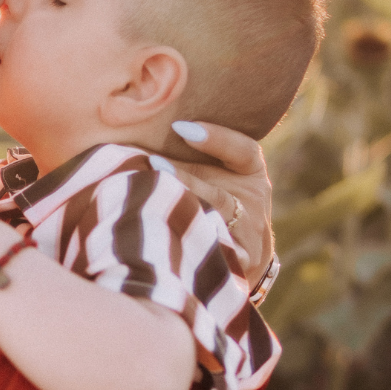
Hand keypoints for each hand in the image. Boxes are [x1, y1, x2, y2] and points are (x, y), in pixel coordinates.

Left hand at [166, 121, 272, 285]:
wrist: (245, 256)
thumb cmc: (217, 202)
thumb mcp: (216, 176)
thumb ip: (190, 158)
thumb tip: (136, 134)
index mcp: (250, 174)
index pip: (244, 151)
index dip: (216, 138)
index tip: (180, 127)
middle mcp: (254, 203)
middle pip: (221, 193)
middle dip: (186, 179)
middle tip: (152, 162)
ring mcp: (249, 234)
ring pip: (217, 221)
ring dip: (185, 209)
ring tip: (151, 198)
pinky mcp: (241, 262)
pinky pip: (215, 252)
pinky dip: (191, 242)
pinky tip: (163, 234)